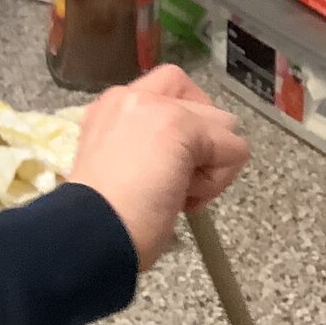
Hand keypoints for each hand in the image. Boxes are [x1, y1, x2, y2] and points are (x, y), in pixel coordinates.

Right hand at [66, 66, 250, 268]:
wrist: (91, 232)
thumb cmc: (101, 217)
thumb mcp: (118, 167)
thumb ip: (146, 148)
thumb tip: (186, 162)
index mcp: (111, 109)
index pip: (170, 92)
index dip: (185, 124)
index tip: (171, 162)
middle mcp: (131, 98)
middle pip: (202, 105)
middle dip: (202, 146)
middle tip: (175, 182)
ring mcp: (156, 108)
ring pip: (223, 125)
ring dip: (211, 166)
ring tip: (177, 194)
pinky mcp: (182, 126)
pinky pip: (234, 148)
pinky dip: (219, 181)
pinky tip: (184, 200)